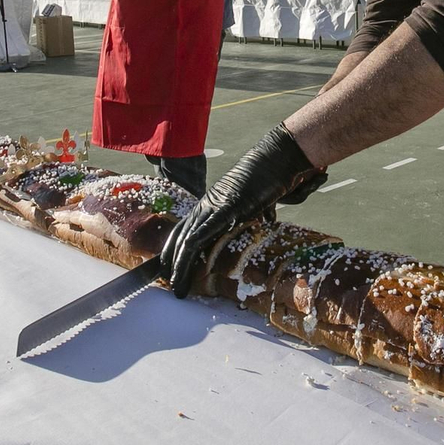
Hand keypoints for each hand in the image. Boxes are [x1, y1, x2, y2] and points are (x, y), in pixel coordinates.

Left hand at [158, 124, 325, 297]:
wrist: (274, 159)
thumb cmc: (267, 177)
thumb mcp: (258, 200)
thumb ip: (257, 210)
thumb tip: (266, 219)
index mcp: (211, 204)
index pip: (185, 229)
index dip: (174, 250)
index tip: (171, 269)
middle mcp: (206, 206)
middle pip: (179, 236)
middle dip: (171, 262)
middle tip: (168, 283)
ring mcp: (214, 207)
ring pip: (187, 239)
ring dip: (178, 264)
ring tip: (176, 284)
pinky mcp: (225, 209)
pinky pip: (203, 232)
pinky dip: (191, 249)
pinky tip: (184, 264)